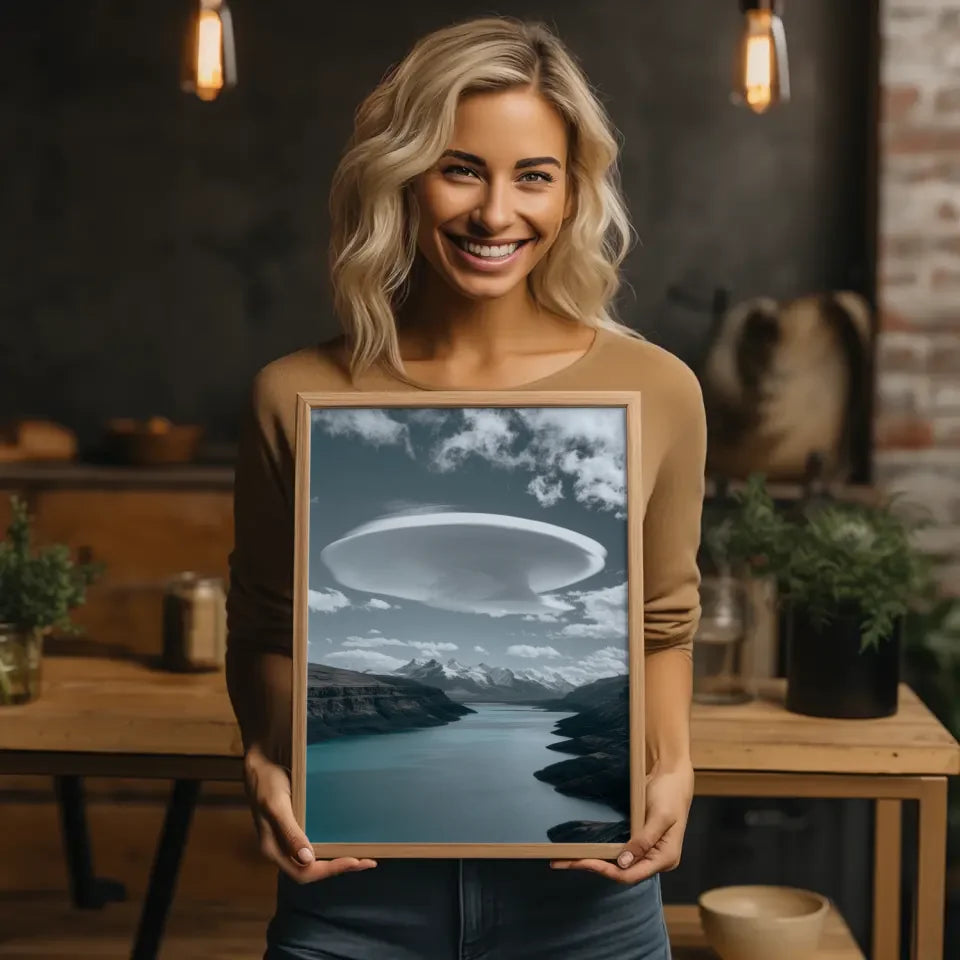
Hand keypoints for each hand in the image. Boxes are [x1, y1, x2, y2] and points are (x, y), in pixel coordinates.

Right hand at [242, 743, 376, 883]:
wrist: (260, 762)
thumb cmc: (267, 782)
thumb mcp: (277, 806)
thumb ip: (290, 833)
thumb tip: (308, 859)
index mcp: (273, 849)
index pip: (303, 873)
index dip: (329, 870)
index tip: (354, 861)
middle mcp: (280, 849)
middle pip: (311, 870)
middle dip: (339, 868)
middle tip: (368, 861)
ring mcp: (287, 839)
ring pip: (313, 860)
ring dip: (336, 860)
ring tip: (362, 856)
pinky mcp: (294, 828)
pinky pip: (313, 844)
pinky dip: (330, 847)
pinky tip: (343, 842)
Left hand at [549, 759, 693, 884]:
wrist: (672, 775)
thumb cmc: (670, 794)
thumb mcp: (660, 816)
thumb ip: (644, 840)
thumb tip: (624, 862)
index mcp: (665, 858)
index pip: (631, 875)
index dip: (606, 871)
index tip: (583, 862)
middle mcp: (656, 859)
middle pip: (622, 872)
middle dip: (594, 867)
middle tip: (564, 862)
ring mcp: (647, 850)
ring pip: (618, 863)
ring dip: (595, 861)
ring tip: (569, 858)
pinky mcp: (639, 839)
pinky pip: (619, 850)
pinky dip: (603, 851)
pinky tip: (586, 848)